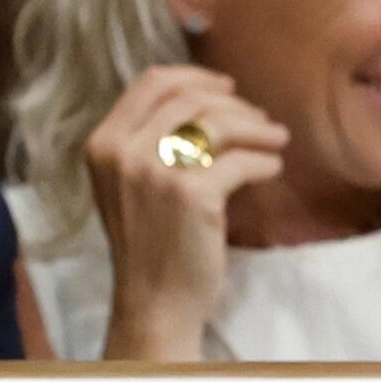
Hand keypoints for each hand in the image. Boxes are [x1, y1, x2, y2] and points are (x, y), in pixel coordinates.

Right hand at [83, 66, 291, 361]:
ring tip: (276, 140)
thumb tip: (204, 103)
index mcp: (104, 143)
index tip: (227, 87)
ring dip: (256, 128)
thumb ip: (147, 142)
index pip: (151, 82)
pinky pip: (240, 162)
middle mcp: (124, 151)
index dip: (195, 78)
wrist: (154, 303)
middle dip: (234, 104)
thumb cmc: (150, 246)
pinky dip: (263, 162)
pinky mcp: (193, 196)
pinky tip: (272, 169)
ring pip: (218, 124)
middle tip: (262, 120)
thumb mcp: (129, 185)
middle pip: (190, 98)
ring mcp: (156, 173)